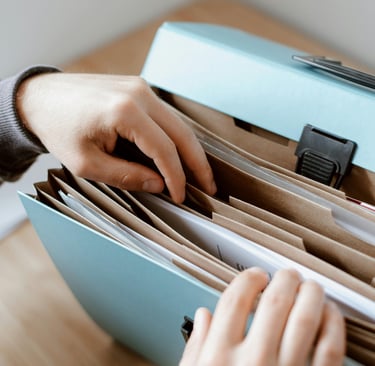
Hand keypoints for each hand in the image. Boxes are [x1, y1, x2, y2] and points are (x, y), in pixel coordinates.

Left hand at [16, 73, 215, 202]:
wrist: (40, 98)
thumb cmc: (58, 129)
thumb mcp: (87, 164)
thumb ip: (127, 175)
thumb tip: (159, 185)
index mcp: (124, 111)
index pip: (164, 150)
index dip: (176, 177)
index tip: (181, 196)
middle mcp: (139, 94)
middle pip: (182, 133)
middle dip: (198, 163)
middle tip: (210, 187)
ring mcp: (141, 88)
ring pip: (178, 124)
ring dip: (190, 150)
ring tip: (200, 174)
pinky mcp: (138, 89)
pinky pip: (165, 116)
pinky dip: (175, 137)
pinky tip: (180, 154)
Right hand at [180, 268, 344, 365]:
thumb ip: (196, 346)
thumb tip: (203, 314)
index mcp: (219, 357)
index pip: (235, 299)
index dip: (248, 278)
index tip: (255, 276)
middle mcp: (253, 362)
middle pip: (274, 301)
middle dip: (283, 279)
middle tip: (287, 274)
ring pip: (306, 317)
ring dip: (311, 293)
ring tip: (310, 286)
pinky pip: (331, 347)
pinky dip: (333, 324)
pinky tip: (329, 314)